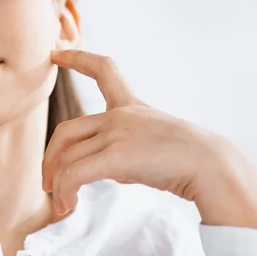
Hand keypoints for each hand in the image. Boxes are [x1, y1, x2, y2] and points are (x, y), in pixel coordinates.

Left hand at [42, 40, 256, 229]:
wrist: (211, 166)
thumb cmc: (185, 159)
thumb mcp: (148, 141)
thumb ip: (119, 147)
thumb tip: (95, 168)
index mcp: (130, 105)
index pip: (103, 69)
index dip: (77, 58)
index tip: (57, 51)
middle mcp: (119, 115)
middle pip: (65, 131)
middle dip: (49, 158)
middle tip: (45, 182)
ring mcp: (117, 134)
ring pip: (67, 158)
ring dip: (57, 184)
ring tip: (59, 204)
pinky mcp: (116, 156)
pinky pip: (75, 173)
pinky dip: (64, 190)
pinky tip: (66, 204)